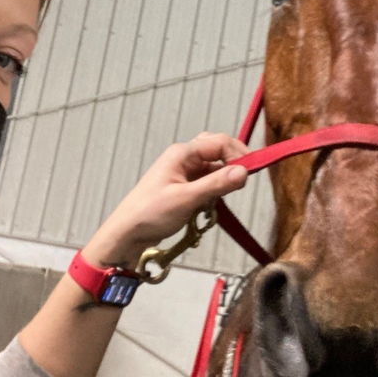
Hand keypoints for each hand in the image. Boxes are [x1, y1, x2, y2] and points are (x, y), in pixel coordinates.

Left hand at [82, 132, 248, 267]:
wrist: (128, 233)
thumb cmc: (150, 213)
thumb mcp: (187, 199)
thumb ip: (216, 184)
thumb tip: (244, 172)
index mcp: (183, 154)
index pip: (220, 143)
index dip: (238, 155)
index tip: (249, 174)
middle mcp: (184, 159)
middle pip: (218, 150)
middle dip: (233, 163)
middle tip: (243, 180)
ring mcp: (184, 173)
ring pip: (214, 168)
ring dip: (223, 180)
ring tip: (224, 197)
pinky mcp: (185, 187)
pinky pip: (208, 183)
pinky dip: (214, 192)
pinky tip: (211, 206)